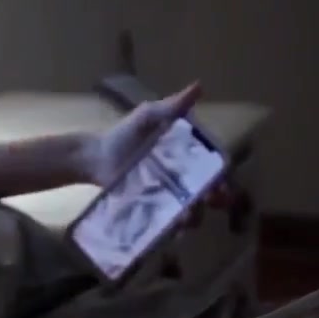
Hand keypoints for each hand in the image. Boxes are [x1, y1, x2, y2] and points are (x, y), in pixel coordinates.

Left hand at [84, 82, 233, 228]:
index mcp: (185, 156)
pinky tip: (174, 231)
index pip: (211, 168)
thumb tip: (198, 86)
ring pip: (189, 210)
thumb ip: (172, 107)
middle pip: (206, 192)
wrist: (94, 156)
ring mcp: (166, 195)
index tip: (224, 185)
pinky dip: (174, 228)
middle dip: (214, 199)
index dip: (222, 178)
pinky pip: (167, 221)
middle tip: (210, 201)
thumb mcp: (148, 117)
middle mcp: (181, 177)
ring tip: (187, 218)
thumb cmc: (124, 134)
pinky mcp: (151, 209)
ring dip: (194, 217)